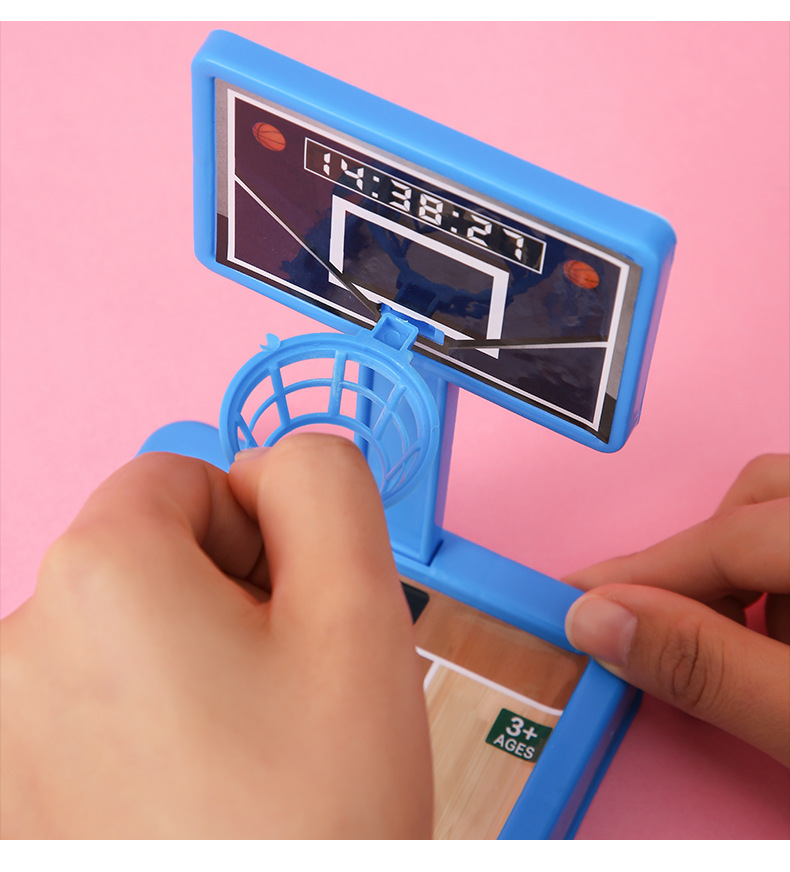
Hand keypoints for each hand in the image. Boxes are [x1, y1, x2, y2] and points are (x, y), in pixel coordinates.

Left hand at [0, 435, 432, 837]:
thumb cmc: (313, 816)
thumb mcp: (362, 607)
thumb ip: (326, 486)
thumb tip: (272, 465)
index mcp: (101, 573)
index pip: (182, 475)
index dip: (256, 532)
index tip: (288, 611)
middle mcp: (20, 641)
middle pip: (146, 553)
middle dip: (221, 594)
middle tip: (276, 688)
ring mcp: (2, 724)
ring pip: (122, 629)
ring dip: (185, 660)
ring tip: (238, 749)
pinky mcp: (10, 786)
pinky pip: (88, 700)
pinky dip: (142, 719)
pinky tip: (191, 785)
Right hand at [564, 454, 789, 766]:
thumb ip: (709, 669)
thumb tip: (600, 624)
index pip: (728, 538)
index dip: (641, 577)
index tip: (575, 606)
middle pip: (757, 500)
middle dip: (703, 566)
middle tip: (673, 632)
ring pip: (780, 517)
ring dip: (747, 577)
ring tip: (760, 656)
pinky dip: (779, 583)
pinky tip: (787, 648)